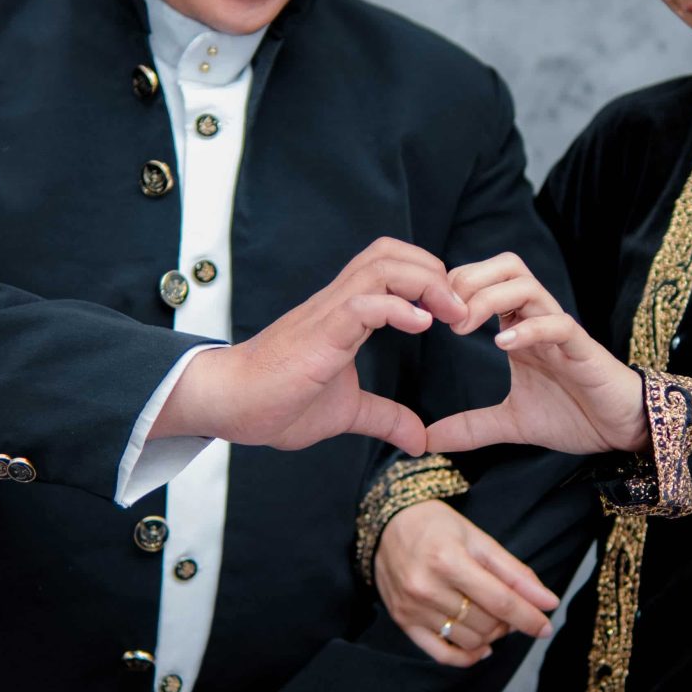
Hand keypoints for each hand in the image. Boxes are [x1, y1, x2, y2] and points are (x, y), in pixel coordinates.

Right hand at [154, 239, 464, 456]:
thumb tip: (418, 439)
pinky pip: (364, 303)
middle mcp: (339, 303)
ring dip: (426, 283)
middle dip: (436, 271)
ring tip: (451, 312)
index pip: (392, 268)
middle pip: (392, 253)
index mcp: (346, 314)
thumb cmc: (277, 402)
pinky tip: (422, 324)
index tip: (456, 313)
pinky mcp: (321, 333)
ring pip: (382, 266)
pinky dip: (399, 307)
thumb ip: (384, 417)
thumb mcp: (346, 411)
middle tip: (462, 308)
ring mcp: (329, 313)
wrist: (229, 403)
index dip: (430, 279)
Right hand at [375, 499, 558, 667]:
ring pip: (469, 640)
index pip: (499, 601)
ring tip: (492, 618)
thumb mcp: (479, 540)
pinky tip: (481, 647)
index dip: (528, 617)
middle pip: (485, 623)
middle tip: (510, 608)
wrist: (387, 525)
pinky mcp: (402, 621)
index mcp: (448, 561)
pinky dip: (467, 657)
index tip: (546, 627)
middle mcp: (426, 587)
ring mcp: (412, 608)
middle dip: (508, 622)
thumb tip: (548, 602)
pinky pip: (441, 654)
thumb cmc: (438, 528)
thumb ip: (515, 573)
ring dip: (490, 636)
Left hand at [423, 253, 647, 456]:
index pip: (485, 281)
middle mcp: (538, 320)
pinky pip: (558, 324)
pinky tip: (503, 346)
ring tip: (465, 329)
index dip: (453, 288)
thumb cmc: (574, 415)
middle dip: (468, 281)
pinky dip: (529, 329)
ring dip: (489, 299)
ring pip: (526, 285)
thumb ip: (470, 427)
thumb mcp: (510, 423)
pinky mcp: (583, 349)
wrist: (622, 429)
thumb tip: (427, 441)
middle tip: (444, 316)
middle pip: (505, 267)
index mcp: (519, 327)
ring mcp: (561, 331)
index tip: (426, 315)